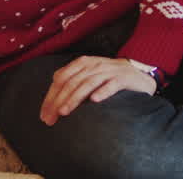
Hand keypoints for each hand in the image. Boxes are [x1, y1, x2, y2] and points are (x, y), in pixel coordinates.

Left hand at [40, 55, 156, 125]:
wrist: (138, 74)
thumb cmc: (108, 78)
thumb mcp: (89, 76)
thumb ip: (73, 83)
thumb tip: (52, 102)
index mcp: (81, 64)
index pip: (60, 78)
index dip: (50, 96)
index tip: (44, 114)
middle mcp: (93, 65)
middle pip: (71, 82)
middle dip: (58, 100)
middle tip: (51, 118)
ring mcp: (108, 70)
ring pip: (87, 83)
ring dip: (74, 98)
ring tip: (64, 111)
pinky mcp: (123, 78)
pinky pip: (112, 84)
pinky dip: (103, 91)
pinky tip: (95, 100)